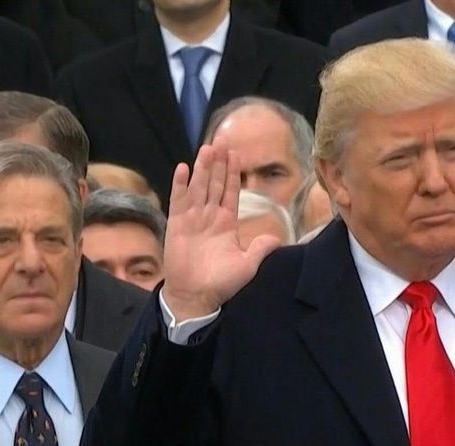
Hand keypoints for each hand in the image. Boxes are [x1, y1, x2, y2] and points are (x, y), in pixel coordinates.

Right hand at [161, 144, 280, 320]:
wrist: (196, 296)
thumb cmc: (221, 283)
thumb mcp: (247, 265)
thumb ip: (260, 249)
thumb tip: (277, 239)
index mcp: (227, 223)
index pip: (232, 191)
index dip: (234, 173)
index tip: (237, 154)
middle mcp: (210, 217)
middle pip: (216, 183)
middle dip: (219, 163)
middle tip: (222, 141)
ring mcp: (192, 219)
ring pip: (199, 187)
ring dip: (203, 168)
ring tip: (207, 148)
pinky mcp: (177, 224)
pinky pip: (179, 200)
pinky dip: (180, 184)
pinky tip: (182, 168)